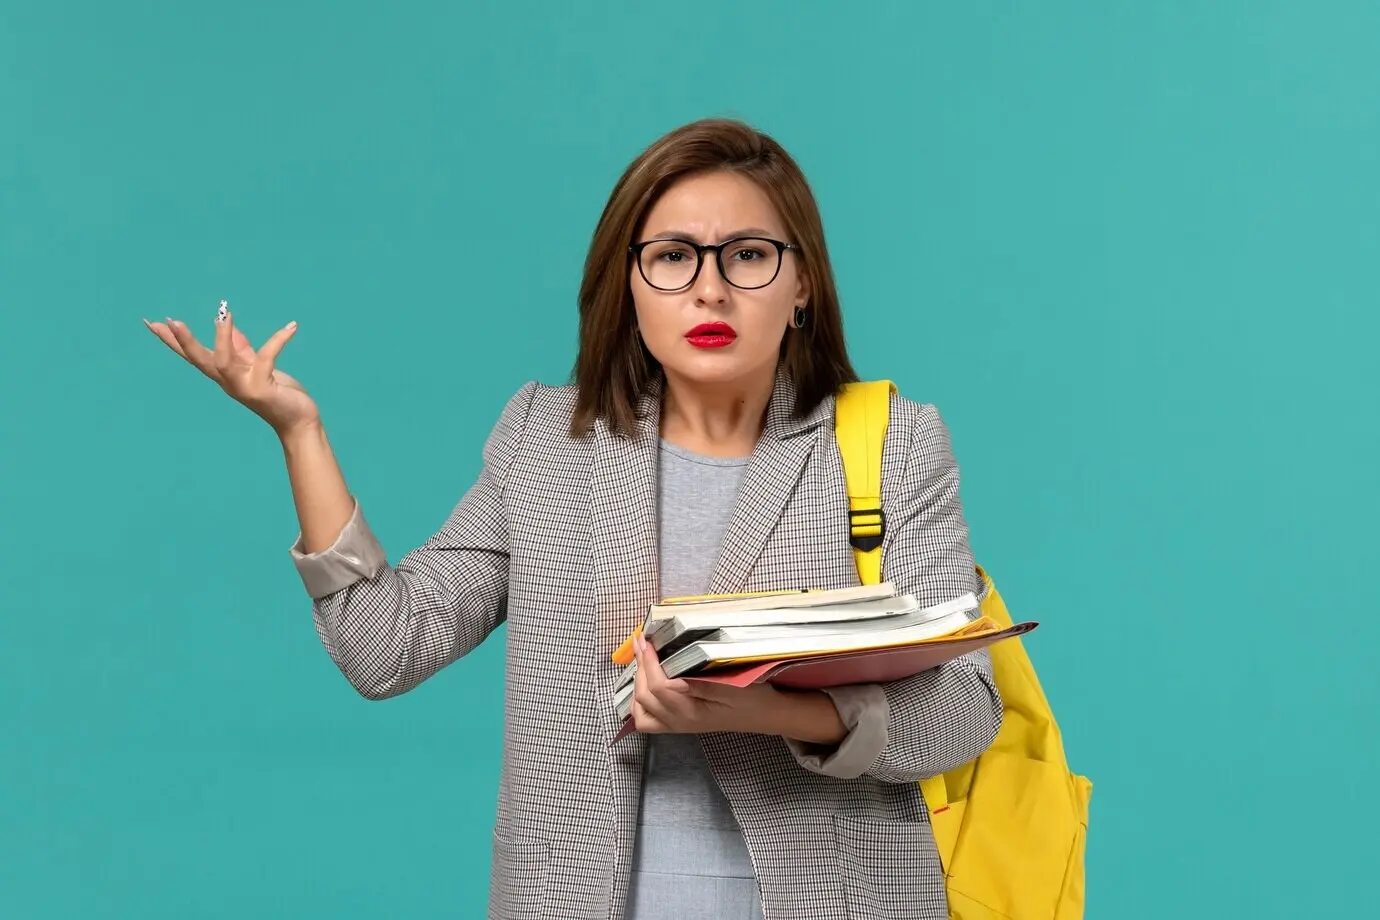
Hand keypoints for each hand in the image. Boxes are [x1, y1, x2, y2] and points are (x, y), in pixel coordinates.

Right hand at [144, 307, 318, 437]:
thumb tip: (227, 324)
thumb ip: (241, 348)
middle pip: (199, 360)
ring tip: (224, 315)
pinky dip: (278, 341)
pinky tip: (292, 327)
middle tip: (170, 320)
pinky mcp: (262, 389)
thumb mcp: (257, 367)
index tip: (151, 323)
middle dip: (183, 341)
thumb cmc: (279, 394)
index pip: (193, 355)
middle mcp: (229, 382)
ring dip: (221, 339)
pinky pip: (266, 359)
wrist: (299, 420)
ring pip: (223, 362)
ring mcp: (243, 387)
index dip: (172, 341)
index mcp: (225, 375)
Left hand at [630, 633, 786, 734]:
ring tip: (642, 660)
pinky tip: (646, 682)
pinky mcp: (678, 724)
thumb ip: (701, 685)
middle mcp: (680, 723)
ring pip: (641, 711)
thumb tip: (673, 678)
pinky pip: (648, 719)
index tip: (647, 640)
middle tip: (641, 642)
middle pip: (645, 697)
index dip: (649, 662)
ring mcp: (677, 726)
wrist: (765, 716)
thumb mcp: (732, 687)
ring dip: (637, 684)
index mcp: (692, 713)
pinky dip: (640, 701)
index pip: (660, 688)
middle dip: (640, 667)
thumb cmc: (752, 698)